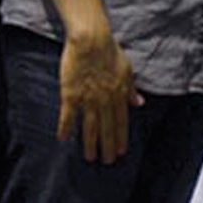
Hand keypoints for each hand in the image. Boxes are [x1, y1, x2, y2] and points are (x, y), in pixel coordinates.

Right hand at [56, 21, 142, 163]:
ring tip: (89, 157)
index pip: (121, 122)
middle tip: (106, 162)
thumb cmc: (109, 51)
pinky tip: (63, 139)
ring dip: (90, 143)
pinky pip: (69, 115)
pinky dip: (66, 128)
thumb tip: (140, 102)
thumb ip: (131, 89)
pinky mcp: (71, 94)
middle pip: (107, 129)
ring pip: (90, 127)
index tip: (120, 152)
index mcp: (120, 95)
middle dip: (107, 147)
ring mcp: (88, 99)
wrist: (91, 41)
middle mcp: (105, 101)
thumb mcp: (127, 70)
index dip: (121, 138)